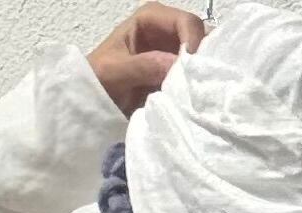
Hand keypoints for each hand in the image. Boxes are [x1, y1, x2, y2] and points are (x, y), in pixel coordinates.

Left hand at [89, 6, 205, 114]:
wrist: (96, 103)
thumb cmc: (101, 81)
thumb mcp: (115, 72)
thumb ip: (144, 66)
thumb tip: (177, 64)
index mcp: (149, 19)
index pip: (184, 21)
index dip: (193, 40)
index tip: (193, 66)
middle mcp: (166, 32)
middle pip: (199, 37)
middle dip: (203, 57)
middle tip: (203, 81)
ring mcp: (174, 54)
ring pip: (203, 57)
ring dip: (205, 72)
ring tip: (204, 90)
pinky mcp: (179, 75)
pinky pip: (199, 76)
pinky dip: (203, 85)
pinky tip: (202, 97)